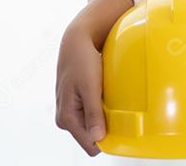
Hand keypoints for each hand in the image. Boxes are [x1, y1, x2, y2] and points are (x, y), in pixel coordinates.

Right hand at [55, 25, 107, 155]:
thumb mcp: (90, 87)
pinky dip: (101, 108)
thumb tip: (97, 139)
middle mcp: (65, 118)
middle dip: (105, 127)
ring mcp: (70, 111)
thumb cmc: (82, 60)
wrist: (76, 41)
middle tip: (116, 108)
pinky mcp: (76, 104)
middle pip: (92, 136)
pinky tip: (106, 95)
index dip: (106, 139)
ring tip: (111, 99)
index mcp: (66, 118)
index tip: (120, 127)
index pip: (90, 144)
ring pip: (93, 125)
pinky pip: (92, 115)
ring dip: (104, 117)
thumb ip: (93, 114)